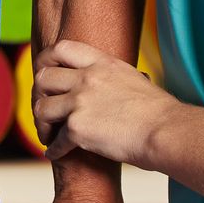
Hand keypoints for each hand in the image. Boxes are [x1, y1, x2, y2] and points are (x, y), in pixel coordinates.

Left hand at [33, 39, 175, 167]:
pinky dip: (53, 150)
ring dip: (42, 124)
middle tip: (44, 110)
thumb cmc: (158, 112)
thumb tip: (125, 81)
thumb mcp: (135, 79)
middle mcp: (87, 78)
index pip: (61, 48)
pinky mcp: (77, 128)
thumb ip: (116, 77)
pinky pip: (55, 140)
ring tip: (47, 135)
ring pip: (42, 108)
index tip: (43, 72)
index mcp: (102, 63)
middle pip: (43, 78)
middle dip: (38, 95)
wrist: (165, 132)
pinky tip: (55, 154)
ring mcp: (80, 102)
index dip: (46, 59)